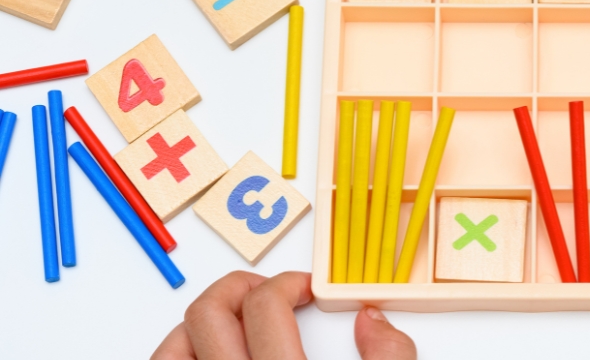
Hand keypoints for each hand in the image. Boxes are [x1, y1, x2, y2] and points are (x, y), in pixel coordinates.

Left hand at [151, 271, 415, 359]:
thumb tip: (372, 319)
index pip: (265, 305)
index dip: (288, 283)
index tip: (305, 290)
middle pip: (208, 312)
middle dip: (240, 288)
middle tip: (268, 294)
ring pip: (170, 346)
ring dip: (199, 323)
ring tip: (231, 325)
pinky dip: (178, 354)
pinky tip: (206, 357)